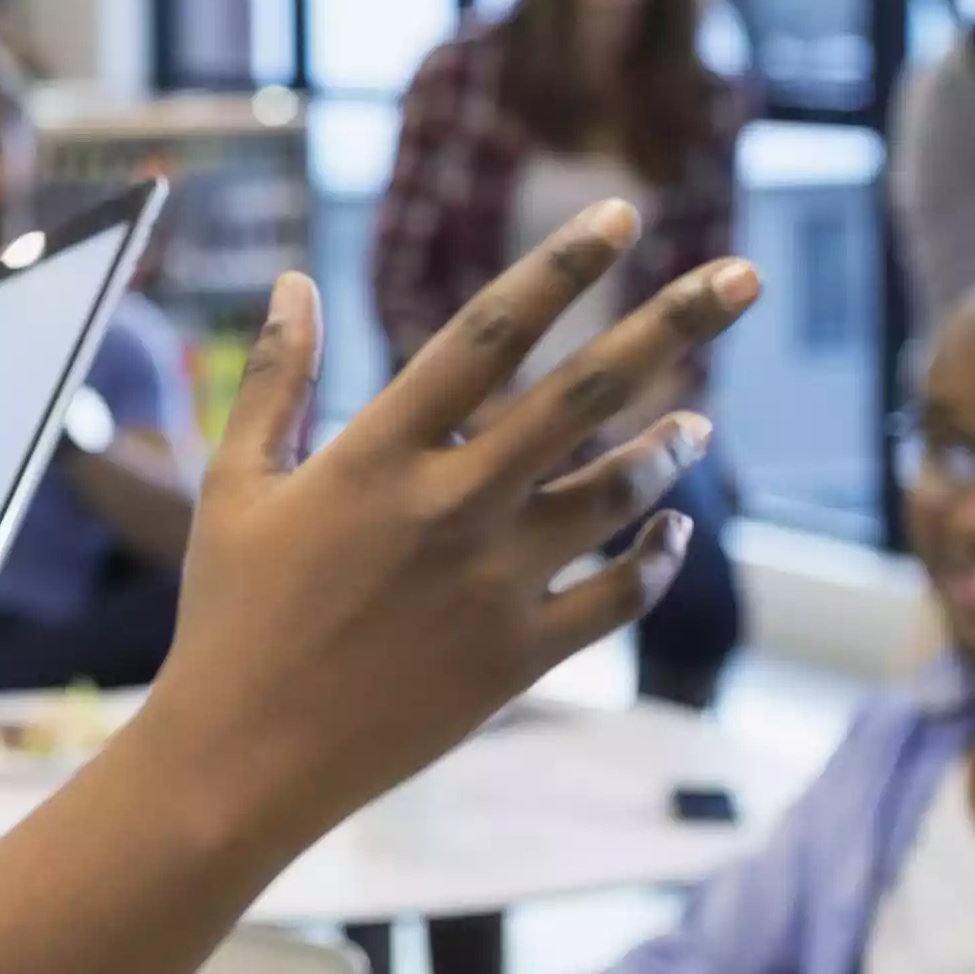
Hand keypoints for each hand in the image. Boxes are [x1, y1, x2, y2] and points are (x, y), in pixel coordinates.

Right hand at [151, 209, 758, 833]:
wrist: (243, 758)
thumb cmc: (229, 614)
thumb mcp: (234, 485)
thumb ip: (275, 379)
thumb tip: (295, 280)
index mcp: (376, 453)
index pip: (487, 332)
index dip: (559, 267)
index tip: (621, 215)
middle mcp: (449, 505)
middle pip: (585, 393)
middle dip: (673, 324)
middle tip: (745, 275)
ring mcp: (493, 583)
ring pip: (616, 491)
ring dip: (671, 447)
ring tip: (701, 421)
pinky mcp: (518, 656)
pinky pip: (619, 595)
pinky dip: (656, 555)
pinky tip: (669, 527)